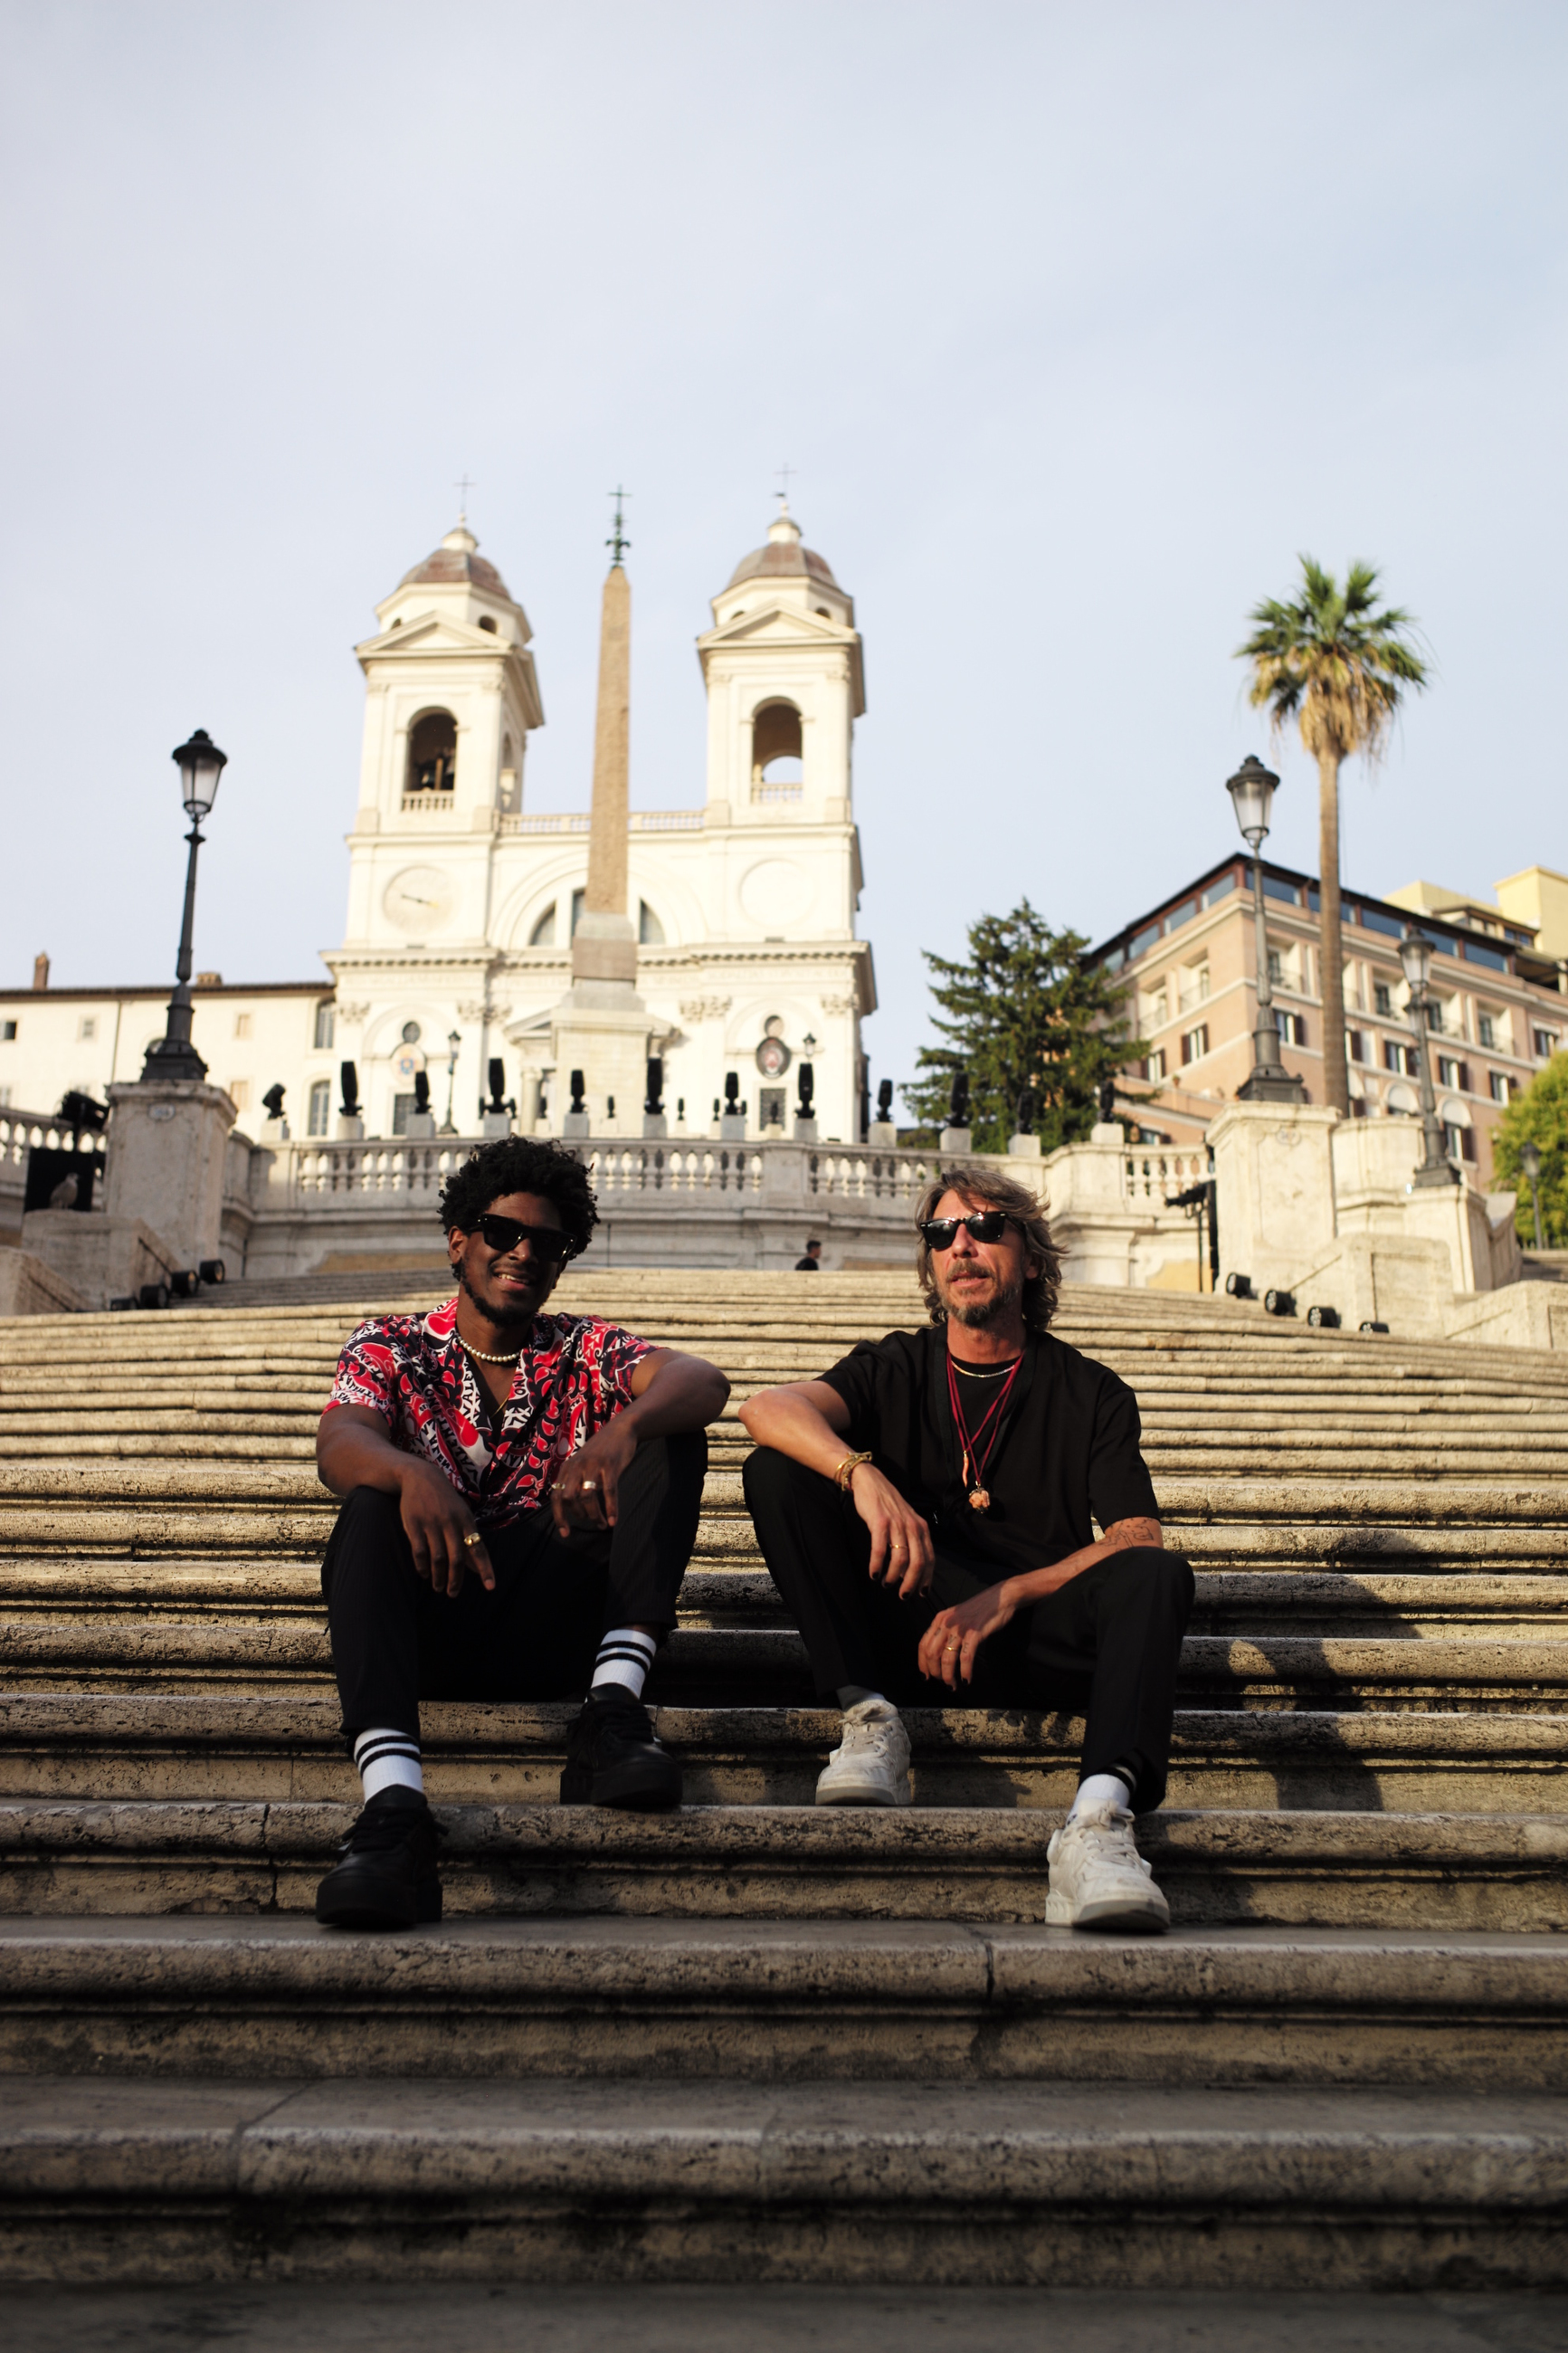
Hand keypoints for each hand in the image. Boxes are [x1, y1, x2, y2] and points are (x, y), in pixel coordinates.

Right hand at [398, 1459, 492, 1597]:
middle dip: (455, 1580)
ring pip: (438, 1558)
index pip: (478, 1549)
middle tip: (453, 1594)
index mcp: (466, 1521)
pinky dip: (422, 1567)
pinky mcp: (414, 1524)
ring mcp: (432, 1523)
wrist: (420, 1476)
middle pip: (456, 1558)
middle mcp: (451, 1523)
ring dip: (438, 1577)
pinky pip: (420, 1552)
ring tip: (438, 1588)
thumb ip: (468, 1539)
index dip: (485, 1569)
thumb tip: (476, 1567)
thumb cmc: (445, 1501)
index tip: (490, 1587)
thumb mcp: (461, 1515)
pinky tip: (424, 1574)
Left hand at [551, 1416, 638, 1535]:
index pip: (556, 1496)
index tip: (566, 1533)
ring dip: (594, 1515)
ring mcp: (593, 1465)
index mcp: (568, 1468)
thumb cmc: (603, 1452)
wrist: (621, 1429)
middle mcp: (577, 1466)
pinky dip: (611, 1508)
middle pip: (568, 1498)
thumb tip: (573, 1508)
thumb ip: (576, 1481)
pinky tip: (614, 1520)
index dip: (559, 1517)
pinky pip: (609, 1491)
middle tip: (590, 1522)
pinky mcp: (610, 1465)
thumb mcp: (583, 1464)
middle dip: (578, 1515)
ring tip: (603, 1524)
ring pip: (587, 1497)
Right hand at [848, 1462, 933, 1598]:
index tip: (921, 1593)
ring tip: (886, 1583)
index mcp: (921, 1528)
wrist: (871, 1482)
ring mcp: (896, 1524)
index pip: (930, 1559)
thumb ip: (912, 1541)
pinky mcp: (880, 1522)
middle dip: (911, 1583)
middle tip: (903, 1596)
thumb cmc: (888, 1506)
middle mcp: (912, 1527)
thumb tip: (911, 1569)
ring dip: (893, 1576)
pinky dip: (877, 1565)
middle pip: (917, 1562)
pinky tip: (873, 1573)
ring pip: (900, 1558)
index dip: (926, 1579)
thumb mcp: (907, 1521)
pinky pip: (879, 1549)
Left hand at [918, 1582, 1016, 1687]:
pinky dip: (965, 1672)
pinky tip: (967, 1679)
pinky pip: (966, 1658)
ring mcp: (960, 1628)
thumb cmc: (980, 1610)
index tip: (925, 1676)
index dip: (922, 1663)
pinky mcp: (974, 1633)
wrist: (1001, 1597)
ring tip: (953, 1685)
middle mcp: (946, 1623)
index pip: (923, 1644)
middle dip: (935, 1672)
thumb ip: (946, 1630)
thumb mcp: (956, 1617)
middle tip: (943, 1682)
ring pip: (947, 1658)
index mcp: (939, 1619)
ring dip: (948, 1676)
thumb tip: (939, 1654)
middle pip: (932, 1653)